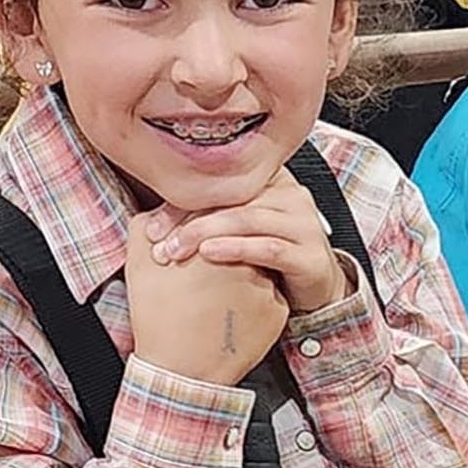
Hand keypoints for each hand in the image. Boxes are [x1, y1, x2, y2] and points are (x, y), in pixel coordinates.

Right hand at [125, 213, 290, 385]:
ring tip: (214, 298)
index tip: (191, 250)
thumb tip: (158, 212)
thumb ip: (146, 226)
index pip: (216, 220)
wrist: (181, 371)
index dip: (199, 234)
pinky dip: (252, 302)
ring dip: (240, 275)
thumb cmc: (158, 320)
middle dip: (223, 252)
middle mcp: (247, 259)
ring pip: (256, 268)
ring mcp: (267, 285)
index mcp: (214, 242)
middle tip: (203, 276)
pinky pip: (268, 296)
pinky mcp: (277, 310)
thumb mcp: (139, 266)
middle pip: (239, 241)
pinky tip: (229, 314)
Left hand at [144, 168, 353, 312]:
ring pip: (247, 219)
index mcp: (274, 180)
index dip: (184, 200)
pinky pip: (268, 247)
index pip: (224, 182)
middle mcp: (293, 195)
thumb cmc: (269, 255)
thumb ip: (213, 213)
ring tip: (177, 250)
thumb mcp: (241, 228)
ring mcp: (305, 224)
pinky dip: (235, 249)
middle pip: (233, 198)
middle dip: (189, 220)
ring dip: (206, 233)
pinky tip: (209, 254)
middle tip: (159, 242)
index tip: (153, 225)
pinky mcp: (310, 255)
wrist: (314, 287)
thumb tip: (152, 218)